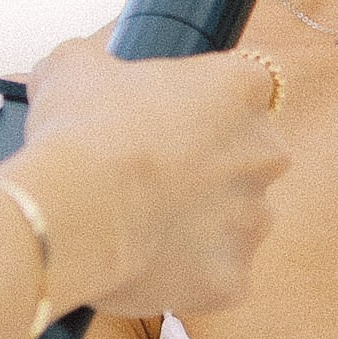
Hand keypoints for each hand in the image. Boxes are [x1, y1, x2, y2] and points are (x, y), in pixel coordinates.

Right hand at [18, 35, 289, 322]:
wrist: (72, 209)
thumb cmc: (82, 131)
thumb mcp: (75, 68)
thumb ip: (90, 61)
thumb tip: (72, 66)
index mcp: (241, 89)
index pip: (242, 90)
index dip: (202, 107)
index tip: (166, 121)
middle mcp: (265, 153)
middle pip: (247, 158)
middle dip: (207, 168)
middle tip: (150, 177)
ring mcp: (254, 219)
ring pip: (236, 221)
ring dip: (201, 224)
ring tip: (142, 225)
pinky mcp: (234, 277)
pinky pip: (217, 278)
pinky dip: (188, 275)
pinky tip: (146, 266)